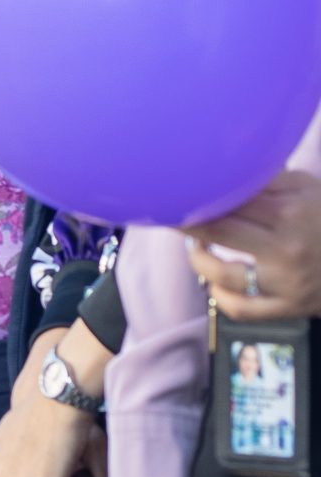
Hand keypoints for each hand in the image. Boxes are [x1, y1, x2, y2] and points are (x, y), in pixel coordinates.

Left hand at [186, 169, 320, 318]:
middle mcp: (286, 248)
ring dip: (198, 258)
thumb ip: (267, 179)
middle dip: (186, 222)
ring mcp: (285, 282)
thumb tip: (222, 168)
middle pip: (219, 231)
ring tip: (196, 246)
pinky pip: (239, 308)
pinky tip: (216, 281)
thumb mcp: (307, 189)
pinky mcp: (287, 307)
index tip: (175, 191)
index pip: (231, 200)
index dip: (199, 196)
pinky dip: (220, 295)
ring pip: (221, 273)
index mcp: (290, 212)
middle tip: (169, 214)